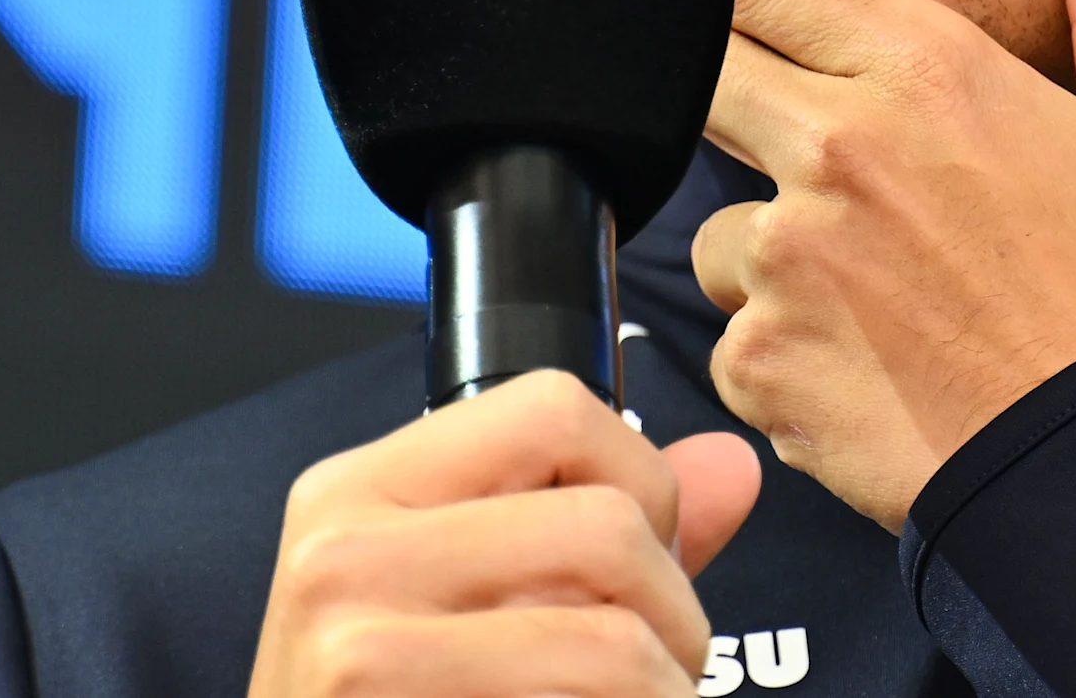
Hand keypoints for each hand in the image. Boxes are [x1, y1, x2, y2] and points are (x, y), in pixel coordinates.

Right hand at [245, 369, 761, 697]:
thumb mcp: (452, 600)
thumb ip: (592, 530)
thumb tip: (731, 466)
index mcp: (357, 491)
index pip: (555, 406)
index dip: (636, 478)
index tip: (635, 555)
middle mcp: (344, 557)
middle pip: (609, 526)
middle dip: (674, 612)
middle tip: (653, 669)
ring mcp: (366, 655)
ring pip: (617, 643)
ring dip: (661, 691)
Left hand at [693, 0, 1075, 526]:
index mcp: (925, 67)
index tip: (744, 4)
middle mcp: (837, 145)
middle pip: (701, 72)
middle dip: (736, 104)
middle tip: (812, 160)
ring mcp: (788, 258)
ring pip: (718, 232)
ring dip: (772, 262)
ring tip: (887, 307)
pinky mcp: (763, 363)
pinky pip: (735, 344)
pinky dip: (786, 364)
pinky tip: (877, 378)